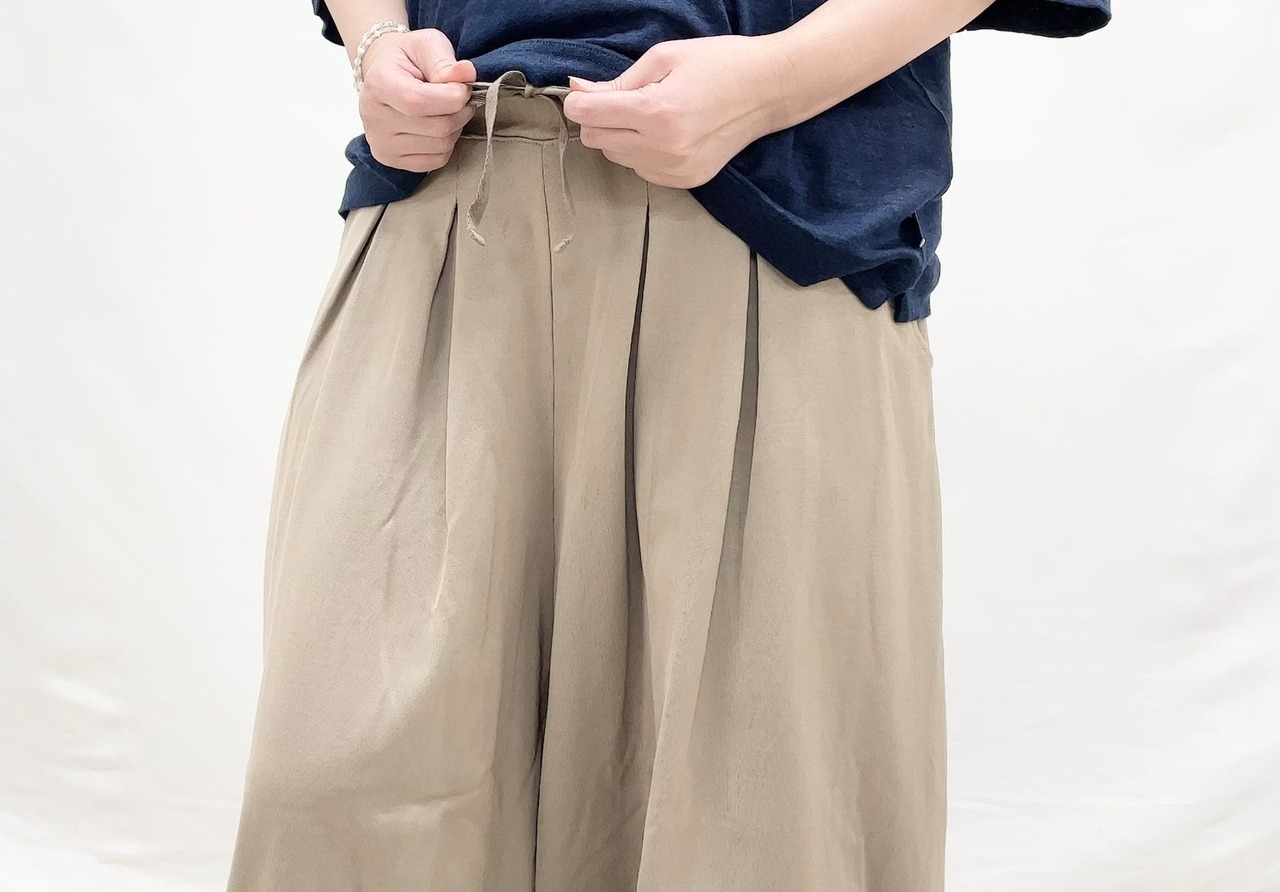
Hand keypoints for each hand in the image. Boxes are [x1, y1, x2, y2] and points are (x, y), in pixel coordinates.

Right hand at [357, 28, 477, 172]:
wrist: (384, 76)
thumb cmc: (407, 59)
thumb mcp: (425, 46)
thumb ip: (445, 61)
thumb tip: (467, 74)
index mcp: (378, 85)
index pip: (419, 103)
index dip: (452, 98)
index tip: (463, 87)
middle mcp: (373, 118)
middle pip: (437, 127)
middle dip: (459, 111)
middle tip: (459, 97)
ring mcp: (381, 143)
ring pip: (441, 146)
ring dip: (455, 128)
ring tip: (446, 110)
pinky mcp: (391, 160)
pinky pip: (436, 161)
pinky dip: (446, 145)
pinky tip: (438, 127)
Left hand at [561, 35, 795, 188]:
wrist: (767, 91)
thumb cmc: (718, 64)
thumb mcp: (664, 58)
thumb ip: (618, 81)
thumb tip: (577, 90)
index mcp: (656, 112)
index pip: (588, 115)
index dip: (579, 101)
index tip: (584, 93)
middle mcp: (663, 148)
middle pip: (596, 139)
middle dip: (600, 118)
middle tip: (624, 100)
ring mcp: (674, 170)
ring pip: (616, 157)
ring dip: (621, 137)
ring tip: (651, 116)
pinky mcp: (685, 182)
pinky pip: (640, 170)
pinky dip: (641, 153)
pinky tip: (665, 134)